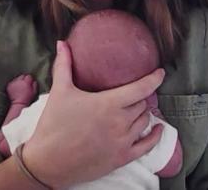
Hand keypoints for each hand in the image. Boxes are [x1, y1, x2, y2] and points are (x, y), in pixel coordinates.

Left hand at [6, 74, 37, 104]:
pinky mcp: (9, 85)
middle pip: (22, 76)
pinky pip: (12, 82)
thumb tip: (34, 80)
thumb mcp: (34, 92)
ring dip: (18, 81)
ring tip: (19, 87)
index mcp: (26, 82)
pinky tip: (15, 89)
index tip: (29, 82)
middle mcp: (19, 81)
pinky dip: (14, 84)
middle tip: (24, 84)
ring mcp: (13, 83)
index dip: (29, 79)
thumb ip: (34, 85)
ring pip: (17, 78)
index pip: (28, 76)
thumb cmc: (27, 99)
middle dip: (24, 79)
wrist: (18, 104)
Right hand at [21, 41, 165, 187]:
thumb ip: (64, 65)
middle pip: (142, 104)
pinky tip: (158, 129)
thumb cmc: (53, 126)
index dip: (154, 78)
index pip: (141, 88)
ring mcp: (123, 142)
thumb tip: (62, 43)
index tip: (160, 72)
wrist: (47, 163)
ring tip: (137, 107)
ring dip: (143, 113)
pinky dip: (155, 136)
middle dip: (140, 96)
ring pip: (145, 121)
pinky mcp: (122, 158)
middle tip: (134, 92)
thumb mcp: (59, 92)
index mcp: (108, 104)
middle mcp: (120, 123)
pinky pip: (147, 146)